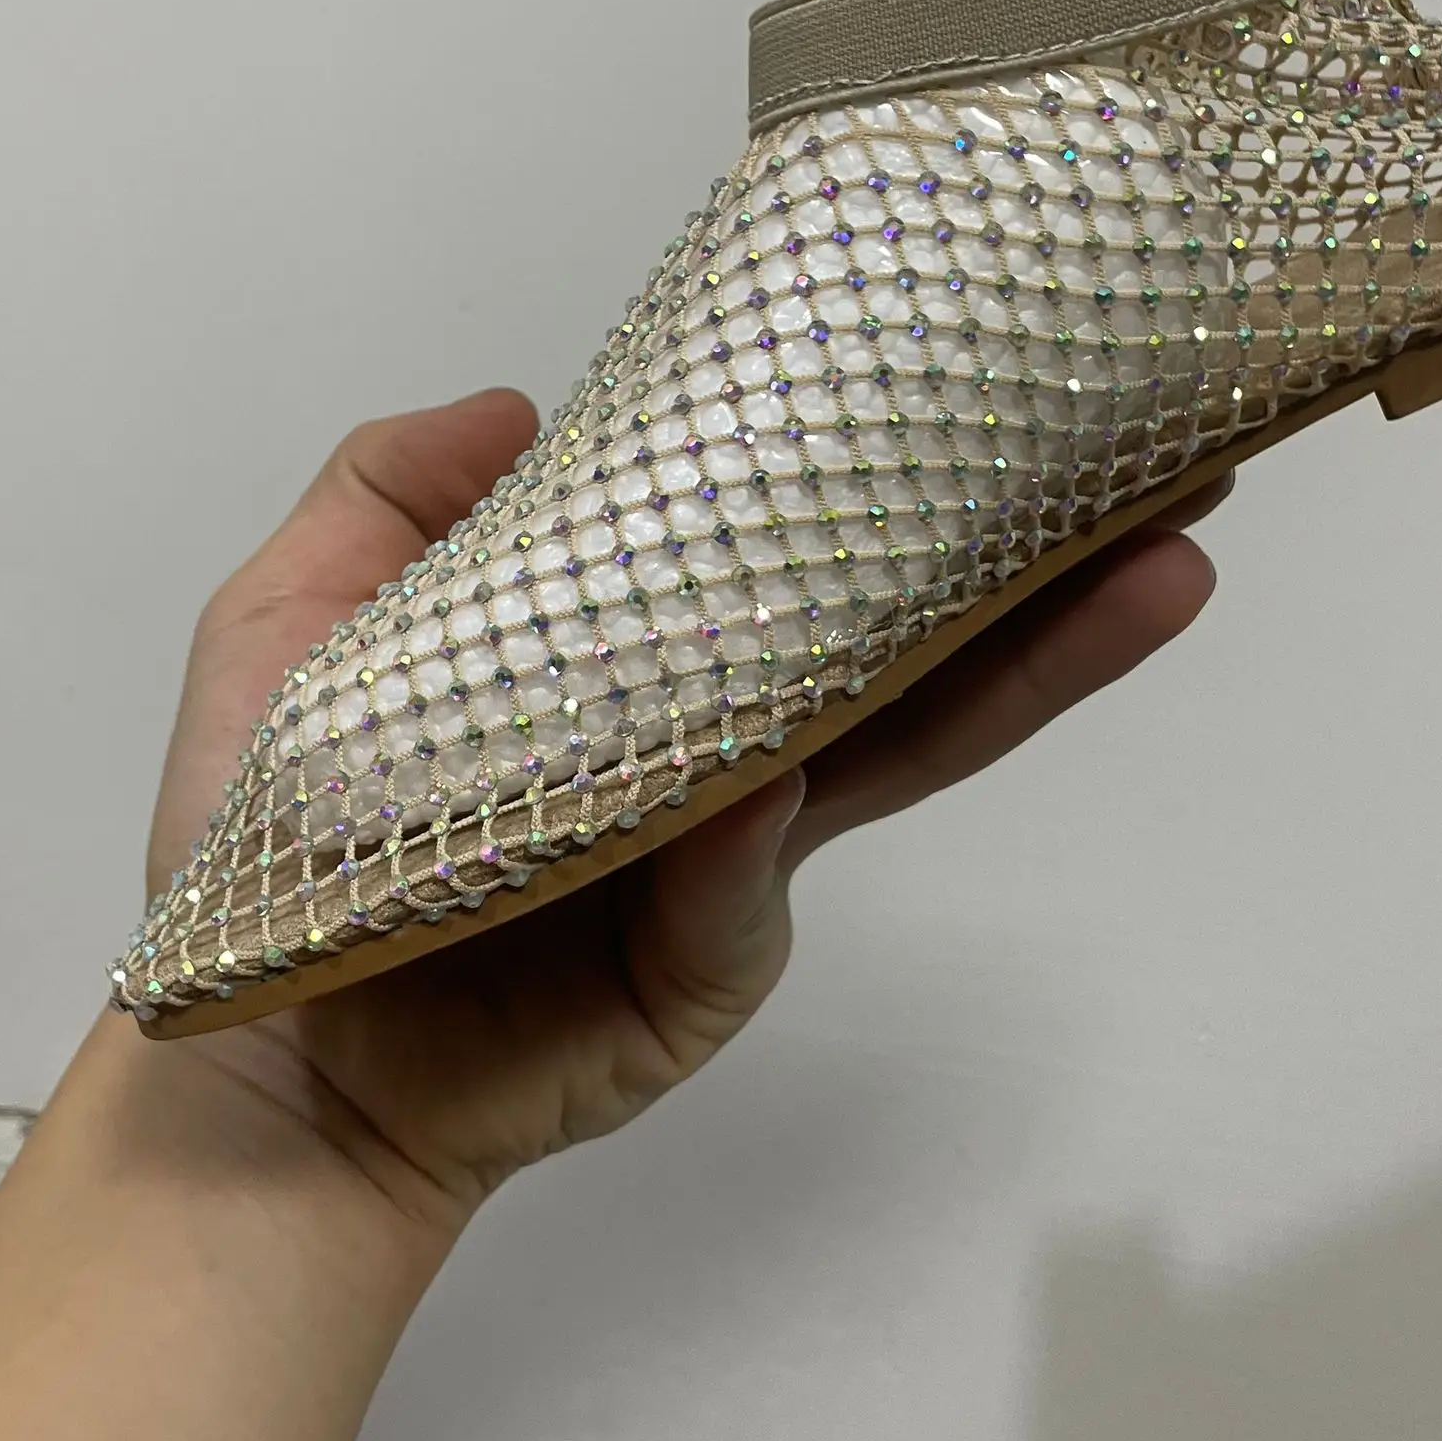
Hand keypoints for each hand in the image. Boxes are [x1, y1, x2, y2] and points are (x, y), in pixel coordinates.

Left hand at [147, 389, 1223, 1249]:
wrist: (270, 1056)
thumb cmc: (275, 837)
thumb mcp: (290, 622)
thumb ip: (382, 498)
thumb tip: (520, 397)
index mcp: (647, 656)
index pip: (794, 553)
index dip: (889, 476)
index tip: (989, 384)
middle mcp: (725, 745)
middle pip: (907, 641)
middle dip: (1041, 554)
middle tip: (1171, 464)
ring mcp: (735, 860)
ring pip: (898, 750)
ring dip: (1024, 665)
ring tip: (1156, 573)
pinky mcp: (707, 966)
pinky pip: (739, 886)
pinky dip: (748, 831)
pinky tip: (764, 783)